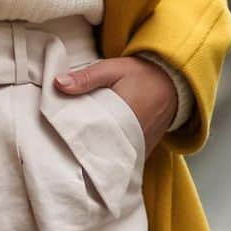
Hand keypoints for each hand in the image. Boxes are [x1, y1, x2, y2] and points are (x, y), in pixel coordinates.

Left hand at [53, 55, 177, 158]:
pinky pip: (122, 161)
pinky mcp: (143, 152)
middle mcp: (132, 138)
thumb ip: (86, 77)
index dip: (73, 140)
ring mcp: (139, 149)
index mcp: (122, 116)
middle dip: (80, 153)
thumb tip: (58, 83)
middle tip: (60, 151)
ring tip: (74, 156)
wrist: (173, 84)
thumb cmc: (141, 75)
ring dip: (94, 158)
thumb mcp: (113, 69)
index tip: (57, 141)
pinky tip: (94, 155)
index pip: (91, 136)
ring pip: (110, 160)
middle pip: (99, 153)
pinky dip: (109, 159)